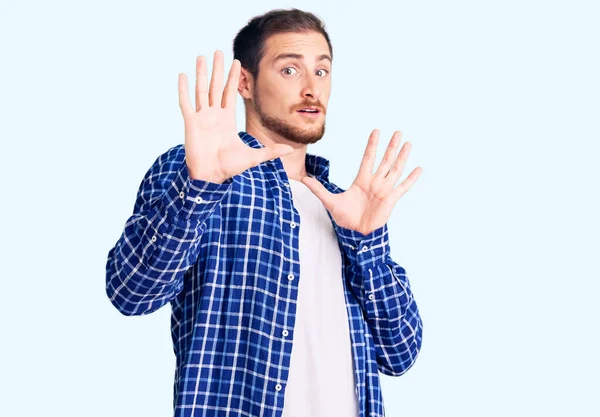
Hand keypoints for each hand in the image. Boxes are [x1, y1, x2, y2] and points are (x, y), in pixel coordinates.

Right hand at [178, 50, 293, 182]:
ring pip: (201, 90)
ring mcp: (201, 118)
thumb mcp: (254, 157)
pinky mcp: (191, 123)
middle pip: (216, 86)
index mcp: (227, 119)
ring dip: (201, 74)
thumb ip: (271, 152)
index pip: (230, 93)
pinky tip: (183, 75)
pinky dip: (184, 90)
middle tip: (218, 51)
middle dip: (218, 69)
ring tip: (201, 57)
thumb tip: (290, 150)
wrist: (212, 176)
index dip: (233, 78)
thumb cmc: (229, 167)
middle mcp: (214, 115)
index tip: (237, 62)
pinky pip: (186, 103)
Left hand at [301, 129, 422, 234]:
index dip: (372, 145)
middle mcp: (375, 182)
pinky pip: (403, 186)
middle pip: (385, 159)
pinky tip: (419, 168)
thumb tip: (303, 179)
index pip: (368, 158)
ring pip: (395, 169)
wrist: (356, 232)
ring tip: (408, 143)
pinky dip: (411, 178)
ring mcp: (384, 189)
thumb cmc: (345, 217)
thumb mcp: (330, 201)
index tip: (376, 130)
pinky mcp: (392, 199)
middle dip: (391, 146)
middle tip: (398, 131)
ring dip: (402, 156)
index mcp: (362, 180)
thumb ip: (318, 189)